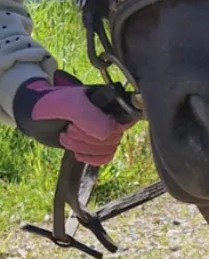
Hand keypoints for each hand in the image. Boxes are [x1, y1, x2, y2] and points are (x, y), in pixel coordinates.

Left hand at [13, 72, 131, 166]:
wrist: (32, 115)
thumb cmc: (49, 104)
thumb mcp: (68, 105)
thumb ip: (88, 116)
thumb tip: (108, 133)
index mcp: (108, 101)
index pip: (127, 118)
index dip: (110, 127)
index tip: (89, 125)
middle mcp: (109, 115)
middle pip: (114, 137)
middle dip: (87, 138)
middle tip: (69, 129)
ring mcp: (102, 130)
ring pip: (108, 149)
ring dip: (84, 147)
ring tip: (66, 137)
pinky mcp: (94, 144)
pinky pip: (105, 157)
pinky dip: (91, 158)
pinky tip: (77, 153)